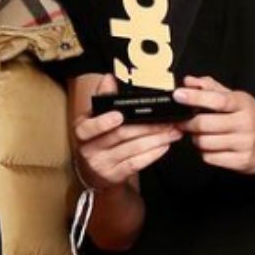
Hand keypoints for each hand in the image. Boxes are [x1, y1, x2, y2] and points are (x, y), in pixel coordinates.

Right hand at [73, 74, 180, 190]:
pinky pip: (136, 164)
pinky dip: (152, 154)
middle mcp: (89, 149)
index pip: (89, 127)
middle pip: (120, 136)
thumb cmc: (97, 139)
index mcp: (82, 130)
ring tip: (173, 132)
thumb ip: (104, 98)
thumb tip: (109, 78)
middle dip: (147, 127)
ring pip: (132, 149)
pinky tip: (164, 146)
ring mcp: (102, 164)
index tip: (120, 115)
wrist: (92, 172)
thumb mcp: (94, 118)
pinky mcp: (115, 176)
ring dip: (156, 139)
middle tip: (167, 121)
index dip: (103, 122)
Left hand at [174, 75, 254, 173]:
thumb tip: (188, 82)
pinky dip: (205, 152)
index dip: (195, 97)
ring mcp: (244, 144)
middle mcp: (245, 123)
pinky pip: (210, 158)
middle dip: (188, 123)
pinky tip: (211, 146)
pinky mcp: (242, 161)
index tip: (178, 95)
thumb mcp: (235, 97)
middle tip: (184, 121)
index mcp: (243, 104)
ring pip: (205, 143)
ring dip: (196, 138)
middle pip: (205, 125)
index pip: (217, 100)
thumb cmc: (251, 116)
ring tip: (201, 134)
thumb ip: (210, 87)